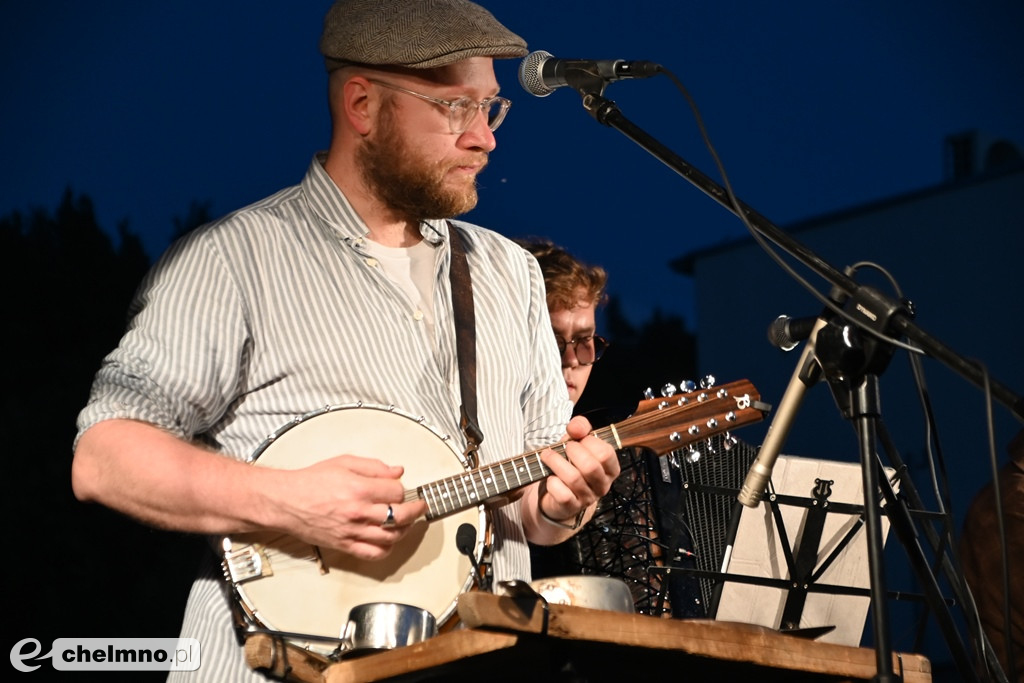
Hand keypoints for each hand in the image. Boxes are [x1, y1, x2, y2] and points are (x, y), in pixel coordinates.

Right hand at [270, 454, 428, 560]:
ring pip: (391, 536)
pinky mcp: (344, 545)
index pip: (396, 491)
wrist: (285, 501)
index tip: (400, 487)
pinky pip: (373, 554)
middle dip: (415, 510)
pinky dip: (386, 549)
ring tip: (407, 522)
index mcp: (358, 488)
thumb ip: (374, 466)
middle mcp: (357, 511)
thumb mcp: (343, 462)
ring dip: (405, 529)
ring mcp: (352, 531)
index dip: (402, 488)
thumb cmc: (310, 481)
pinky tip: (389, 541)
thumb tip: (397, 471)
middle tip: (419, 506)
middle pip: (400, 515)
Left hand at [537, 415, 618, 522]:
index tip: (578, 439)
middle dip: (573, 451)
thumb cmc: (571, 463)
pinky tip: (550, 477)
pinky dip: (552, 483)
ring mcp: (588, 498)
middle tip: (565, 447)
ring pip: (574, 479)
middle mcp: (603, 485)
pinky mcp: (571, 507)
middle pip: (591, 467)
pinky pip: (563, 495)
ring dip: (556, 462)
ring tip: (547, 456)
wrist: (558, 493)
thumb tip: (576, 428)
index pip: (606, 453)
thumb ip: (580, 428)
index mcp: (610, 468)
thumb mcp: (577, 442)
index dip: (589, 442)